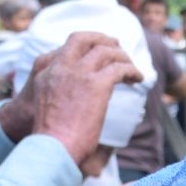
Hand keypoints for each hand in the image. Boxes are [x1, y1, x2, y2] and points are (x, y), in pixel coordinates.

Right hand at [0, 33, 143, 165]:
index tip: (97, 54)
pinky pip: (120, 69)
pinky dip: (132, 71)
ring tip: (132, 69)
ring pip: (106, 51)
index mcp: (46, 72)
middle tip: (117, 47)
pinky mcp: (97, 85)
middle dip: (102, 39)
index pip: (66, 48)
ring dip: (122, 57)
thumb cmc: (52, 138)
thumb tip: (81, 101)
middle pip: (82, 38)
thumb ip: (60, 94)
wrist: (52, 146)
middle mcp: (61, 67)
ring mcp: (79, 73)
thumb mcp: (48, 106)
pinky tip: (138, 79)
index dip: (85, 48)